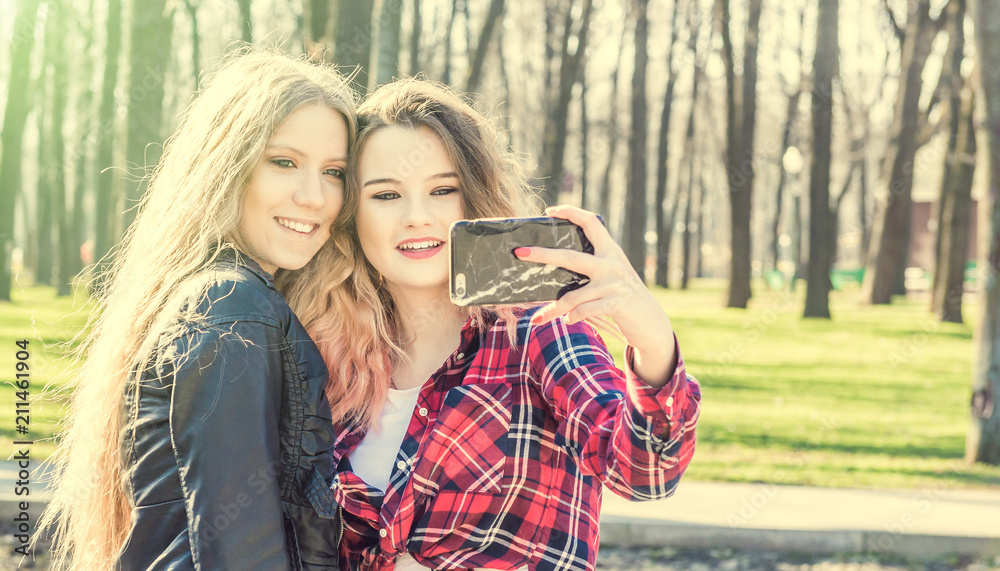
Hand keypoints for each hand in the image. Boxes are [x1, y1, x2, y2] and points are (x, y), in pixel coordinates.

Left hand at [514, 205, 676, 385]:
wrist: (651, 323)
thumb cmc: (624, 298)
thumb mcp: (613, 275)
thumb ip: (593, 267)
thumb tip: (556, 265)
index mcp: (610, 251)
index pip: (591, 222)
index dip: (571, 212)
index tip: (550, 210)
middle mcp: (612, 264)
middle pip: (570, 257)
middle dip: (543, 255)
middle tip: (521, 252)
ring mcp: (613, 284)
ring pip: (572, 295)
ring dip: (553, 308)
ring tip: (539, 318)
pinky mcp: (615, 304)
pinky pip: (582, 311)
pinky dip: (572, 318)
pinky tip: (568, 321)